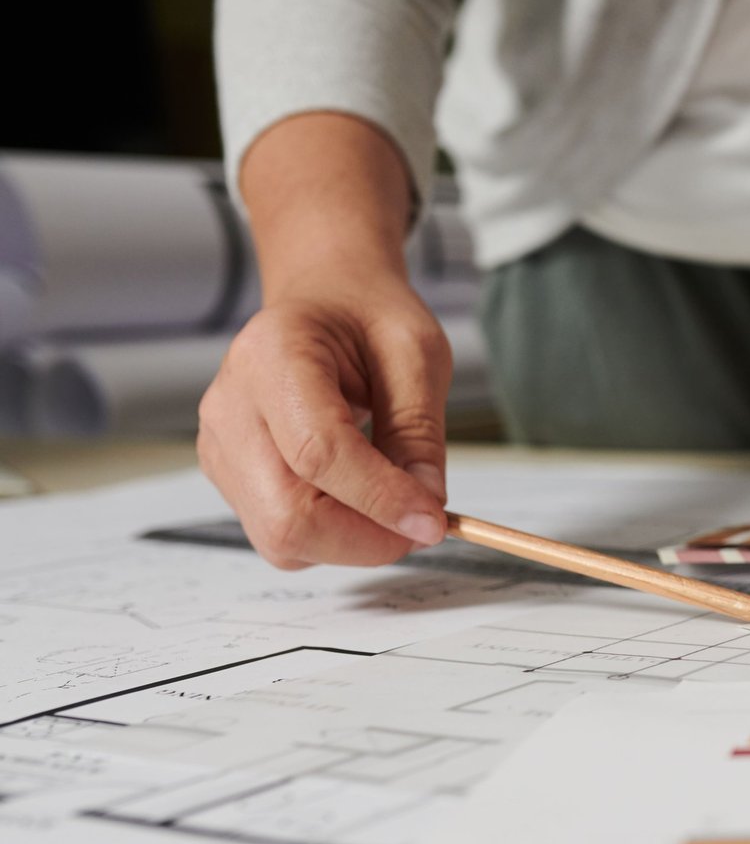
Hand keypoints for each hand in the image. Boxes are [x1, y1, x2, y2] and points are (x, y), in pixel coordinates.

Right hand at [198, 275, 450, 567]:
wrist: (323, 304)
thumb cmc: (366, 319)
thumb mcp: (416, 354)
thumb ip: (418, 432)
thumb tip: (425, 508)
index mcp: (272, 355)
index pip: (318, 452)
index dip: (379, 498)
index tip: (433, 519)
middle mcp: (231, 406)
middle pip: (286, 514)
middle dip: (365, 538)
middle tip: (422, 523)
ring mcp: (221, 447)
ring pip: (282, 537)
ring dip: (353, 540)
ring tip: (393, 500)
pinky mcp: (229, 476)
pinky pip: (280, 535)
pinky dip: (333, 535)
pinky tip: (360, 497)